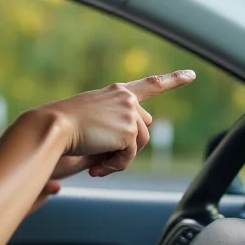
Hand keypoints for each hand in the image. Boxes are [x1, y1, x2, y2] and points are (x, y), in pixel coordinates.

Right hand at [40, 70, 195, 176]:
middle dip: (128, 145)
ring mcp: (130, 113)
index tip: (191, 75)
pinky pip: (129, 157)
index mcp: (116, 92)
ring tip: (96, 165)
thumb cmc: (62, 126)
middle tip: (101, 160)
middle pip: (144, 128)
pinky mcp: (129, 131)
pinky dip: (114, 166)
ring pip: (139, 144)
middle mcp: (126, 99)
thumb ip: (114, 125)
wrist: (53, 126)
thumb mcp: (91, 119)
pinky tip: (95, 169)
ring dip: (119, 159)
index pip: (150, 84)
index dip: (173, 80)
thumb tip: (130, 145)